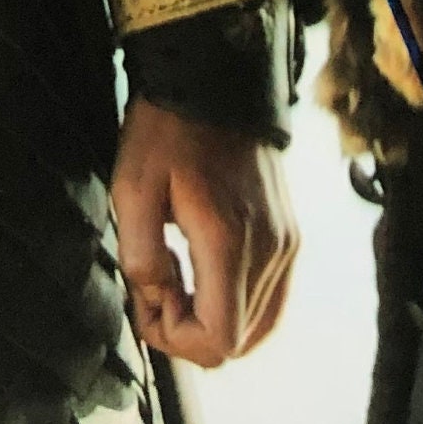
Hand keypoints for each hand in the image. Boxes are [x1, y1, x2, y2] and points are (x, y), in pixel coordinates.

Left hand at [110, 95, 299, 365]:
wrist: (216, 80)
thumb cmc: (168, 132)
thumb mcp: (131, 188)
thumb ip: (140, 256)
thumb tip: (158, 297)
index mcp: (230, 241)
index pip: (219, 342)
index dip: (175, 338)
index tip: (150, 293)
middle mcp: (270, 250)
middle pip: (237, 343)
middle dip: (189, 329)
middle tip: (159, 282)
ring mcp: (287, 243)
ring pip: (256, 327)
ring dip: (212, 316)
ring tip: (179, 270)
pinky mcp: (290, 235)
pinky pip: (268, 299)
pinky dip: (234, 301)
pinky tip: (204, 263)